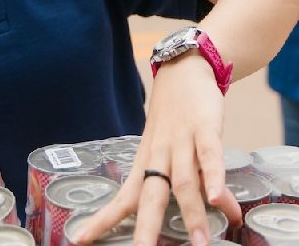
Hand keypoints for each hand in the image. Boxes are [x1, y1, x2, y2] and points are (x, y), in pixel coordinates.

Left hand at [73, 52, 238, 245]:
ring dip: (193, 214)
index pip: (123, 197)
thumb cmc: (175, 117)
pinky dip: (215, 177)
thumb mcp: (170, 149)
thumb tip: (207, 208)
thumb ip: (186, 180)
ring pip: (184, 182)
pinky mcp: (205, 127)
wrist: (185, 70)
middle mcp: (159, 155)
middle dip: (146, 230)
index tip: (80, 240)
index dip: (104, 219)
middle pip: (149, 197)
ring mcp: (182, 141)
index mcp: (145, 162)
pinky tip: (218, 197)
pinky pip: (210, 155)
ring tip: (201, 243)